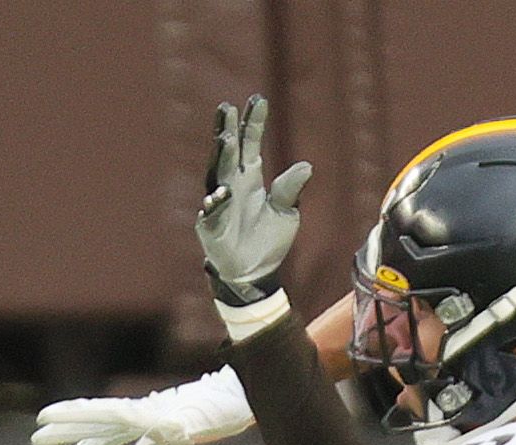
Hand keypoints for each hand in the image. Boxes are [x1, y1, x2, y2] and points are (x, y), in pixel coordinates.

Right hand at [31, 368, 253, 444]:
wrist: (240, 399)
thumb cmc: (222, 407)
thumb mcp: (202, 419)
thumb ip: (185, 426)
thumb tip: (173, 431)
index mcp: (142, 411)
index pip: (99, 412)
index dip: (71, 416)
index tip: (44, 417)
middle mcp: (143, 415)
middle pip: (97, 422)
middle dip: (67, 430)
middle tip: (36, 436)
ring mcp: (154, 423)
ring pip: (113, 436)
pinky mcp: (168, 434)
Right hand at [199, 94, 310, 306]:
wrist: (256, 273)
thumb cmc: (269, 241)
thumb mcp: (286, 213)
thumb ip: (290, 190)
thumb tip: (306, 166)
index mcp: (251, 177)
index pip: (250, 143)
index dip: (253, 122)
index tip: (258, 100)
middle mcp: (232, 184)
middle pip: (229, 152)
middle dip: (228, 130)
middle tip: (228, 108)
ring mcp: (219, 203)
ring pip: (217, 175)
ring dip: (220, 157)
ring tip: (225, 138)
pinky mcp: (210, 226)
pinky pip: (212, 212)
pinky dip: (216, 203)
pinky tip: (222, 193)